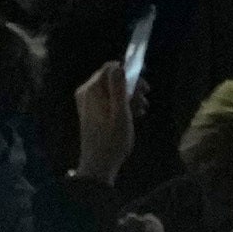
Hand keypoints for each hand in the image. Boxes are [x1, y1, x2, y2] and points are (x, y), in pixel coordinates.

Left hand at [70, 56, 138, 191]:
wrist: (99, 165)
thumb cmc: (112, 140)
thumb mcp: (120, 113)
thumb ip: (119, 89)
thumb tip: (119, 66)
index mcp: (91, 90)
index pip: (110, 68)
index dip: (129, 72)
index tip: (143, 84)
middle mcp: (86, 92)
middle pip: (112, 79)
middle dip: (132, 86)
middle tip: (146, 98)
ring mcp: (88, 102)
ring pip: (112, 90)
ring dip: (130, 96)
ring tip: (143, 109)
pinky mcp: (92, 111)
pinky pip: (109, 100)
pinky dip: (122, 104)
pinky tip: (136, 114)